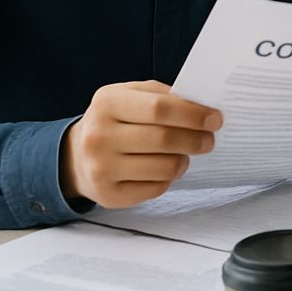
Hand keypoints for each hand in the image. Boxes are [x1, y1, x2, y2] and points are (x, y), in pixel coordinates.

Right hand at [59, 80, 221, 208]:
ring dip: (185, 160)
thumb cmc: (116, 119)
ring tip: (186, 153)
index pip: (160, 108)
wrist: (76, 155)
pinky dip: (168, 178)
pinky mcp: (108, 195)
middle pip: (164, 139)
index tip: (215, 119)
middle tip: (209, 139)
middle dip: (196, 139)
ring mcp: (100, 168)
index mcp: (107, 103)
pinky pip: (156, 188)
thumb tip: (204, 106)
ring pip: (164, 167)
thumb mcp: (132, 95)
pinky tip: (164, 168)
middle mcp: (98, 136)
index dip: (193, 114)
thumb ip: (164, 95)